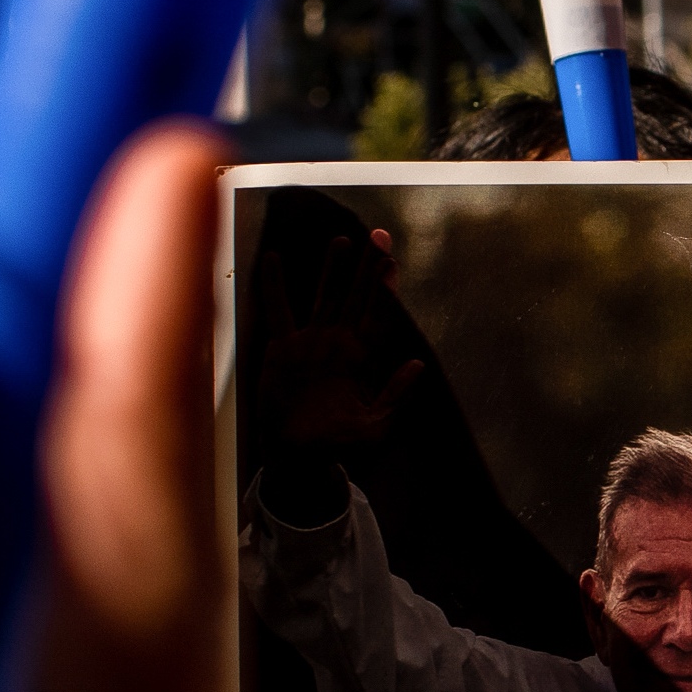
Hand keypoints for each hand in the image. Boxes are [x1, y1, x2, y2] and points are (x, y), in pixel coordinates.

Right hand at [249, 220, 423, 455]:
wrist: (298, 457)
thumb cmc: (339, 448)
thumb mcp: (376, 428)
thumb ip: (396, 396)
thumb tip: (418, 364)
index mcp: (362, 359)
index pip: (378, 315)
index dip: (385, 288)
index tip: (392, 261)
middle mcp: (339, 344)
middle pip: (356, 296)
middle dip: (367, 267)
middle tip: (379, 235)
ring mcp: (310, 343)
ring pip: (324, 296)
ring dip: (332, 270)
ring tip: (342, 241)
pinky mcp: (281, 349)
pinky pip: (277, 310)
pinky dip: (274, 285)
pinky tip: (273, 257)